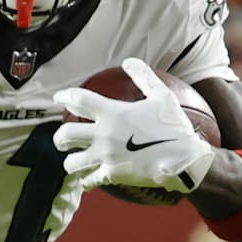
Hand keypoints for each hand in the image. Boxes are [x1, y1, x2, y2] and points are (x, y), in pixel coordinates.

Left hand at [52, 58, 214, 191]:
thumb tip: (129, 61)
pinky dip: (87, 180)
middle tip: (62, 140)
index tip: (57, 97)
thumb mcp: (162, 96)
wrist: (184, 159)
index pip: (79, 100)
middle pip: (66, 134)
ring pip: (72, 162)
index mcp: (113, 113)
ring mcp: (107, 156)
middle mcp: (104, 135)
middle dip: (59, 138)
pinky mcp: (113, 175)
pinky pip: (89, 180)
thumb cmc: (174, 126)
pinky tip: (88, 179)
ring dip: (71, 161)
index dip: (64, 96)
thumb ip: (144, 77)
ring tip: (74, 160)